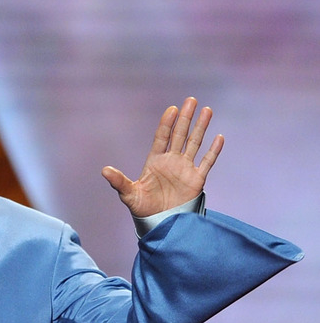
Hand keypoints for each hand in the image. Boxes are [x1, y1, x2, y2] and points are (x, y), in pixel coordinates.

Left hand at [101, 97, 223, 217]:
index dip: (167, 123)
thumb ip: (119, 181)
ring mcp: (185, 169)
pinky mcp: (196, 180)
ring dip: (201, 127)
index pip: (162, 137)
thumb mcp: (128, 194)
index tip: (172, 109)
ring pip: (194, 143)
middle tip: (191, 100)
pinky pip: (207, 162)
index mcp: (155, 161)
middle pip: (180, 134)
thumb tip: (104, 170)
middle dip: (185, 118)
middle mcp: (171, 161)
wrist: (160, 223)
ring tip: (207, 110)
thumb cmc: (142, 208)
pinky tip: (219, 137)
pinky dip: (213, 151)